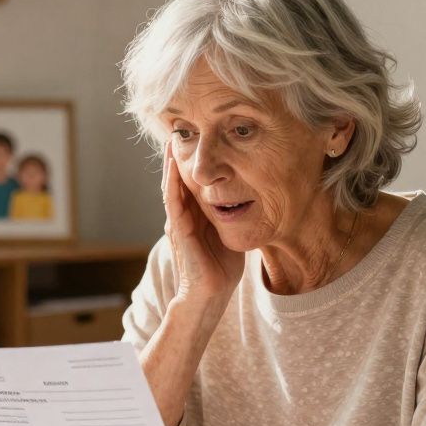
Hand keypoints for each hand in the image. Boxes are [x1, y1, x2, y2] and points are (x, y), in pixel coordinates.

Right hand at [161, 142, 242, 305]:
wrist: (210, 297)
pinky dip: (172, 182)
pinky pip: (174, 201)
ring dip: (172, 163)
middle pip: (180, 180)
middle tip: (181, 129)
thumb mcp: (231, 235)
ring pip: (172, 186)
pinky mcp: (179, 231)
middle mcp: (184, 217)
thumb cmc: (222, 271)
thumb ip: (234, 217)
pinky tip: (174, 165)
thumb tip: (253, 200)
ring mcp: (179, 223)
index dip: (193, 163)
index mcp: (197, 217)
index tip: (198, 139)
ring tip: (174, 139)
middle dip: (180, 156)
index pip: (192, 184)